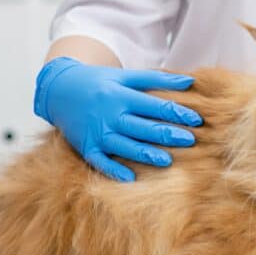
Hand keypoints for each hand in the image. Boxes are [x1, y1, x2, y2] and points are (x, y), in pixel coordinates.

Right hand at [34, 57, 202, 181]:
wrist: (59, 89)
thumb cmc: (99, 82)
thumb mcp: (124, 76)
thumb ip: (156, 79)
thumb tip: (189, 81)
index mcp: (121, 95)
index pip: (154, 106)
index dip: (177, 112)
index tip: (196, 119)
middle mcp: (109, 115)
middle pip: (143, 127)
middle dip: (167, 134)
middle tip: (190, 140)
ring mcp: (97, 132)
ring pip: (125, 146)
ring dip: (146, 154)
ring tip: (167, 161)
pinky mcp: (86, 146)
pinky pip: (101, 162)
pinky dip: (114, 170)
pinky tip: (131, 178)